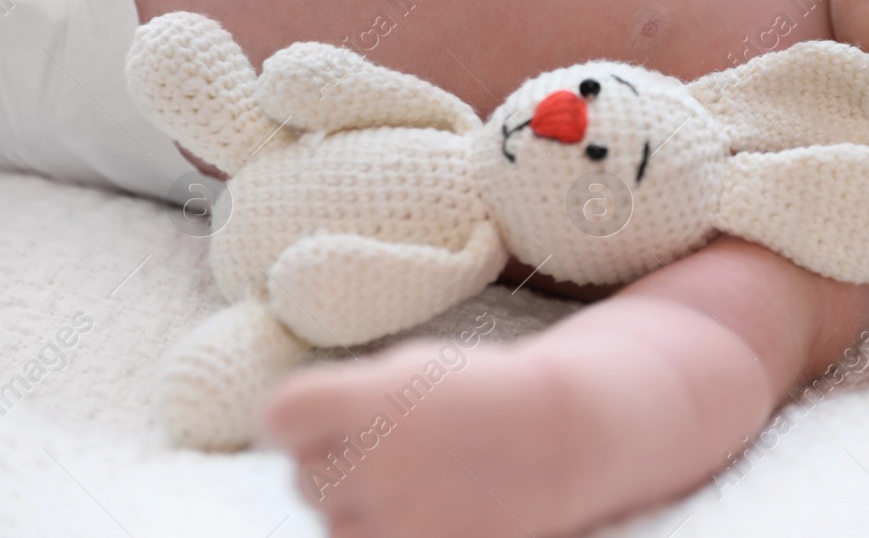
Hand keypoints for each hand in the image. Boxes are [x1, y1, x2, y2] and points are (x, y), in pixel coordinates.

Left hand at [263, 338, 583, 537]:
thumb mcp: (411, 370)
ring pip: (332, 521)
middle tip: (394, 447)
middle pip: (305, 474)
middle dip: (338, 462)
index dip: (297, 418)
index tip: (320, 419)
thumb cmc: (483, 393)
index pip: (281, 416)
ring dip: (359, 505)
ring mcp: (394, 519)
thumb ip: (346, 399)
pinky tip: (424, 505)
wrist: (562, 438)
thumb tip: (281, 433)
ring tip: (416, 480)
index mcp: (368, 400)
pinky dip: (386, 529)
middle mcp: (372, 463)